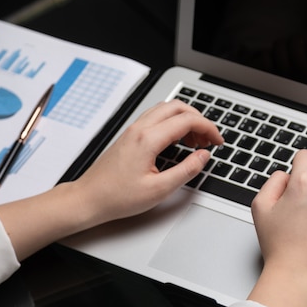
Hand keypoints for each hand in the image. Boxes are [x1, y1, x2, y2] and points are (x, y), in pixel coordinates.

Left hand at [0, 100, 222, 260]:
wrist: (89, 199)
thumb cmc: (117, 197)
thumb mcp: (160, 189)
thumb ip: (186, 170)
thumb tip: (203, 156)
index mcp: (148, 139)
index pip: (187, 121)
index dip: (208, 129)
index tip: (218, 142)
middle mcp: (140, 129)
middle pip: (178, 107)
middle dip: (199, 120)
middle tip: (209, 140)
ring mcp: (133, 130)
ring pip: (166, 109)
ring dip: (185, 120)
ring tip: (195, 141)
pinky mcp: (130, 135)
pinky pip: (156, 118)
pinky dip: (173, 123)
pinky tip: (178, 141)